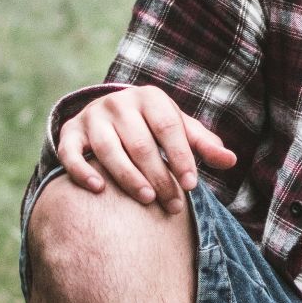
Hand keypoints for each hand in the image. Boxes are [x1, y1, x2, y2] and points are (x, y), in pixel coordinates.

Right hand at [55, 85, 237, 213]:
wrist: (108, 114)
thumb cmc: (152, 126)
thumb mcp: (179, 129)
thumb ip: (203, 144)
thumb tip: (231, 160)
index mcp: (150, 98)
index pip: (168, 127)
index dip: (181, 157)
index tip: (191, 185)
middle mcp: (119, 103)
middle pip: (141, 144)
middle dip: (159, 177)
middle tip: (173, 205)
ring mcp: (92, 117)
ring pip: (108, 150)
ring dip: (128, 177)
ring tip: (147, 199)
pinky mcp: (70, 132)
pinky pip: (71, 152)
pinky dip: (83, 171)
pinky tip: (99, 190)